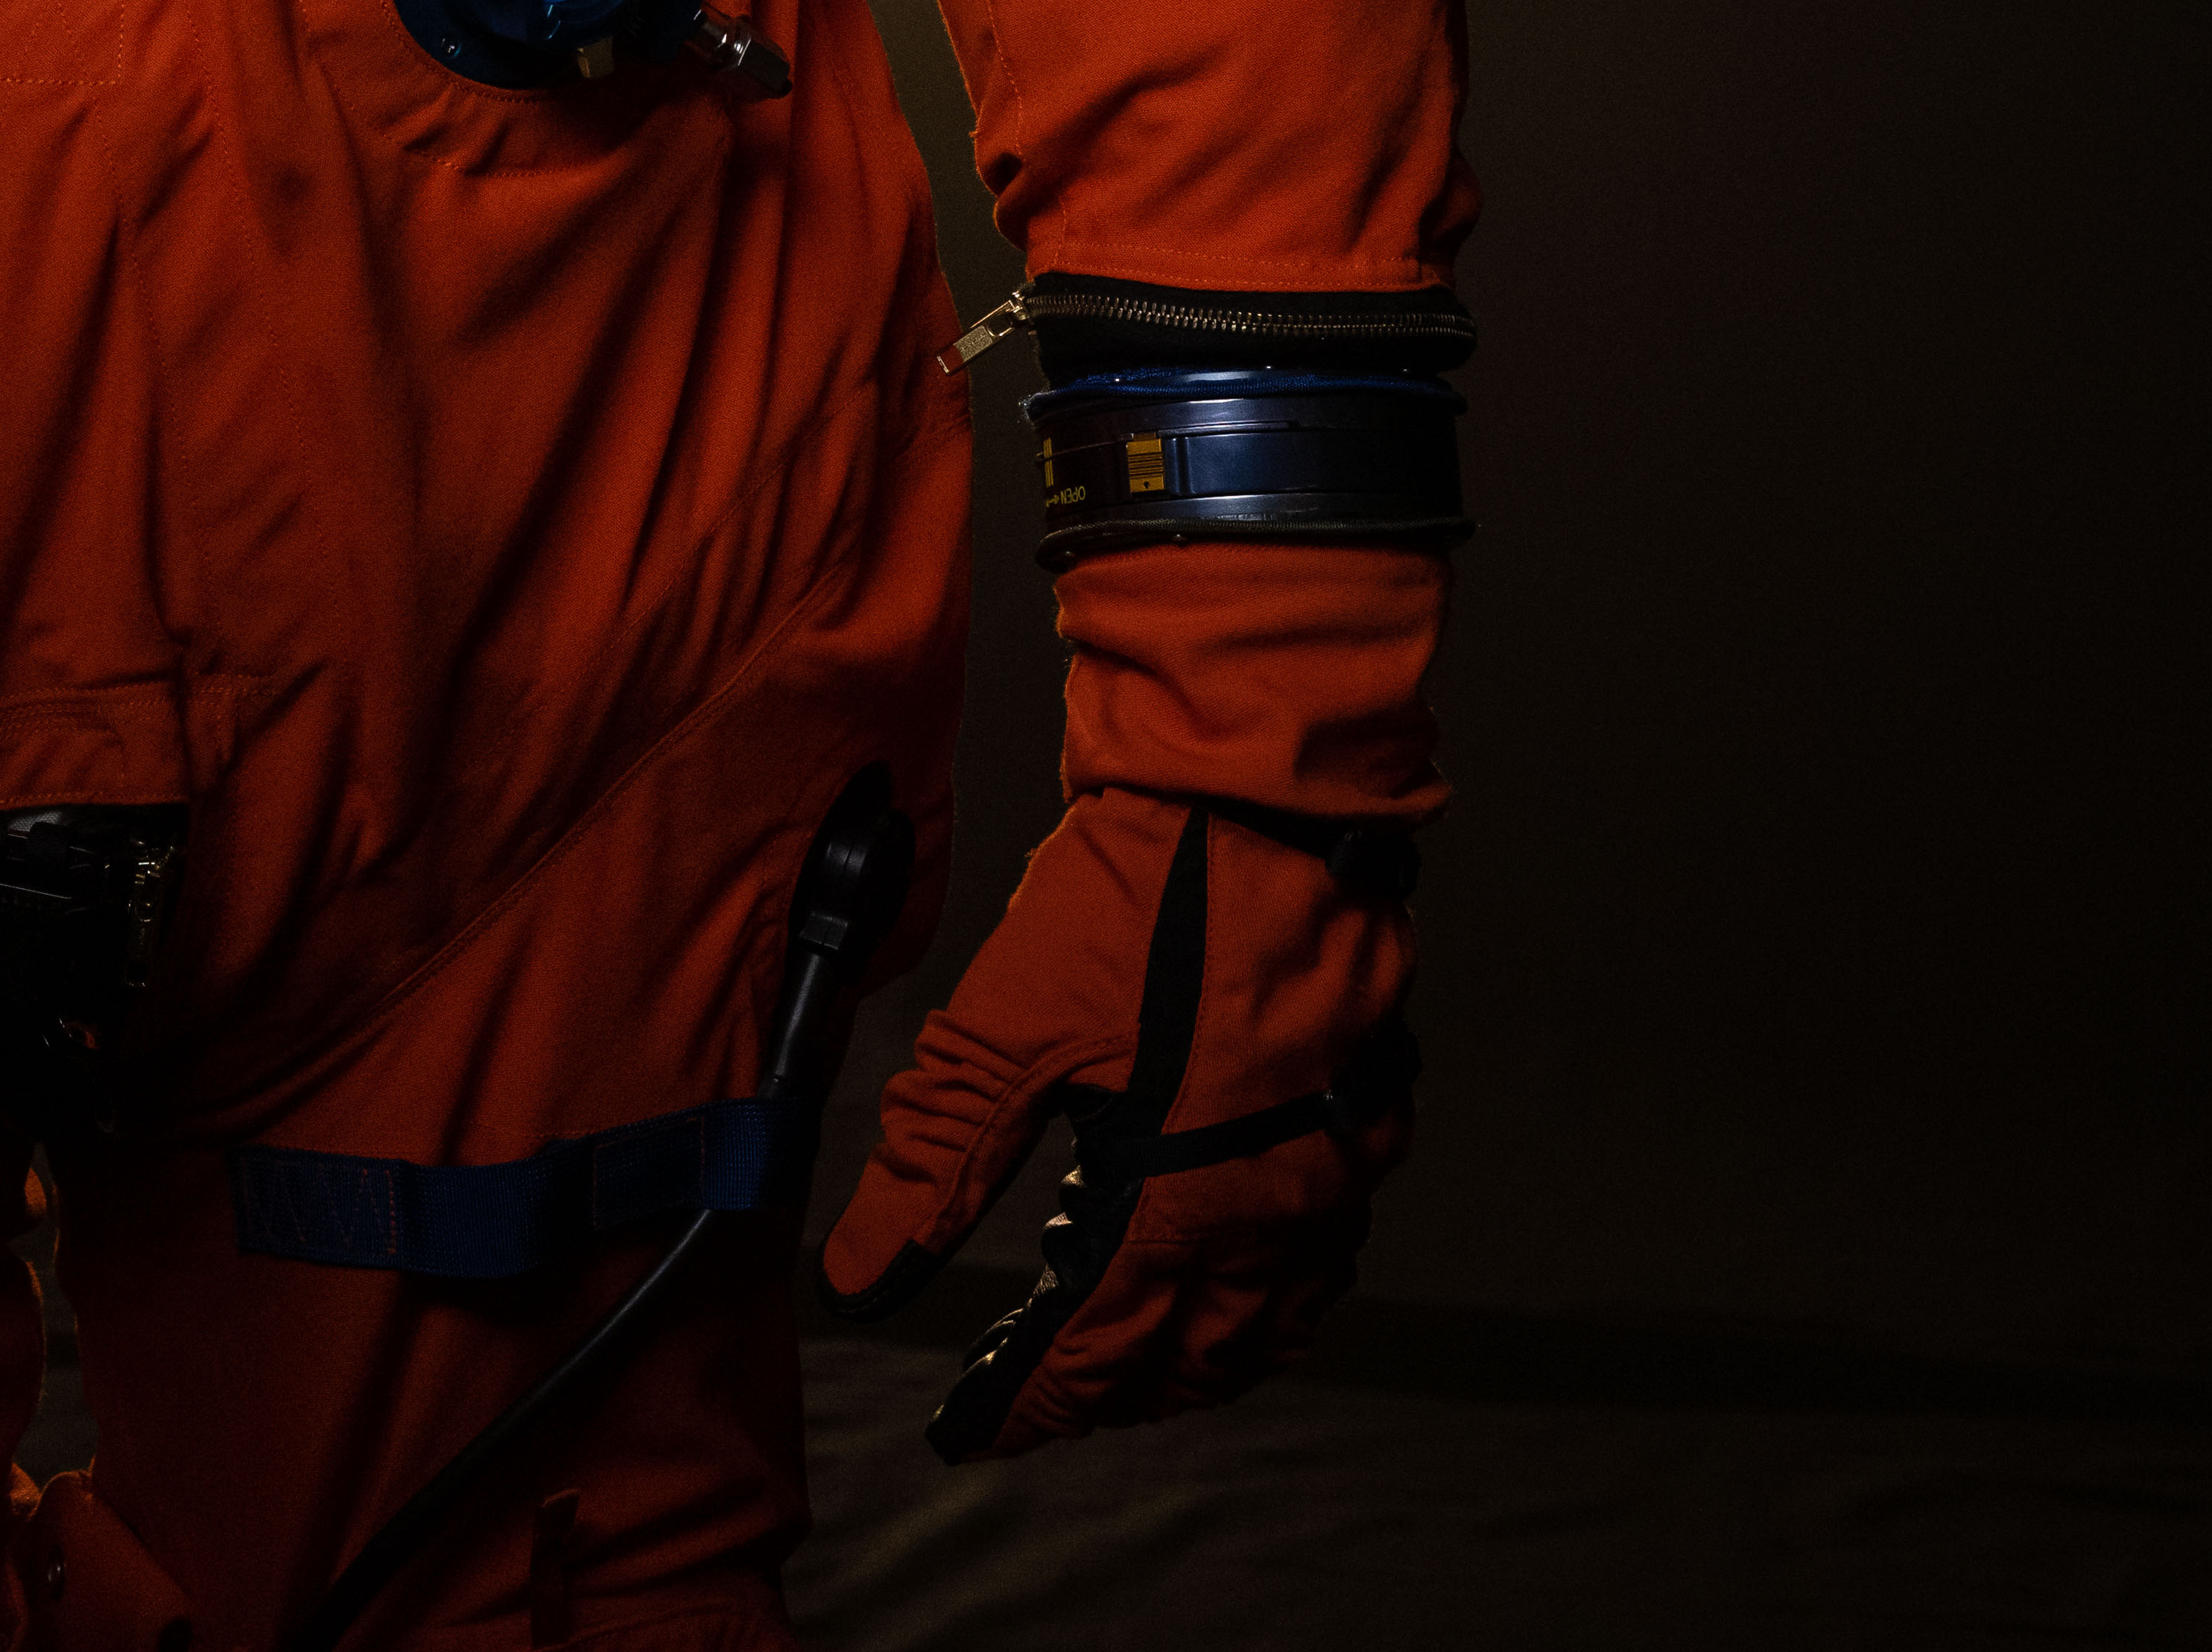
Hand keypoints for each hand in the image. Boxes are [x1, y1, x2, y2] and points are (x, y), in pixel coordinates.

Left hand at [819, 782, 1417, 1456]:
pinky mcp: (1362, 1124)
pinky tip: (1216, 1279)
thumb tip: (859, 1274)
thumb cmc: (1140, 895)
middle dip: (1098, 1391)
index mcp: (1177, 1203)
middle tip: (1027, 1391)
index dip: (1022, 1402)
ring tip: (1110, 1358)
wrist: (1259, 794)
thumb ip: (933, 1160)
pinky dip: (1258, 1303)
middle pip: (1179, 1363)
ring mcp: (1331, 1175)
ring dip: (1181, 1361)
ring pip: (1258, 1330)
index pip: (1090, 1356)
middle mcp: (1270, 1215)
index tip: (967, 1427)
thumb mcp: (1007, 1026)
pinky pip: (1317, 1264)